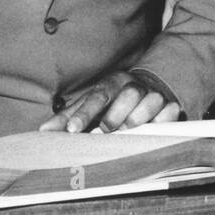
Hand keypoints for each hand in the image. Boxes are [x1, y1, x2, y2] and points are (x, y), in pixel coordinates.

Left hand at [38, 70, 180, 132]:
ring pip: (151, 102)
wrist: (147, 88)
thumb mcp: (89, 104)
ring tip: (126, 131)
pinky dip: (162, 120)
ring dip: (138, 119)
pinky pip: (170, 112)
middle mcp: (134, 85)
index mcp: (112, 82)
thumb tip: (43, 131)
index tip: (73, 131)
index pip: (97, 96)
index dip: (84, 113)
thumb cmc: (112, 101)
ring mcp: (154, 94)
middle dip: (115, 116)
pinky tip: (153, 128)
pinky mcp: (171, 104)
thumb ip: (68, 117)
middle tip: (104, 131)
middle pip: (128, 96)